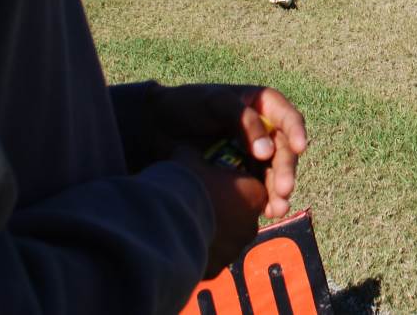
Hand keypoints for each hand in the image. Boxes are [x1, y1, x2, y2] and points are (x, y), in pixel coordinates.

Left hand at [143, 84, 308, 220]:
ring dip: (279, 190)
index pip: (287, 118)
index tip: (300, 148)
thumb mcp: (215, 103)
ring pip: (275, 172)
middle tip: (284, 190)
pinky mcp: (242, 173)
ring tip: (276, 209)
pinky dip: (265, 199)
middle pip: (285, 151)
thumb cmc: (186, 105)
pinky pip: (259, 186)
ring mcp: (254, 154)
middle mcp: (264, 130)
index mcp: (262, 106)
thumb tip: (268, 152)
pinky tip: (266, 212)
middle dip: (286, 171)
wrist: (154, 127)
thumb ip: (244, 121)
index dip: (296, 132)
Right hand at [176, 150, 267, 276]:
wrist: (164, 225)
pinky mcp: (217, 268)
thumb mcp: (188, 158)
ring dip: (213, 230)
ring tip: (187, 222)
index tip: (212, 180)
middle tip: (199, 201)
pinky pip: (211, 256)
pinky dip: (201, 250)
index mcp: (253, 193)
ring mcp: (234, 249)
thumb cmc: (183, 185)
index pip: (250, 186)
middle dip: (224, 208)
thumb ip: (196, 153)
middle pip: (240, 213)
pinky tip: (181, 241)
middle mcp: (251, 224)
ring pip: (227, 237)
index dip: (230, 182)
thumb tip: (187, 147)